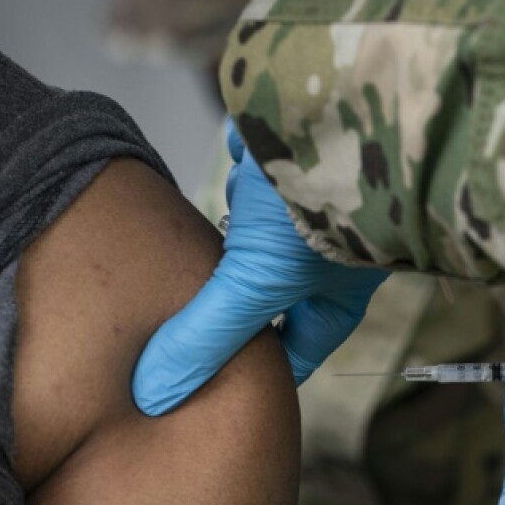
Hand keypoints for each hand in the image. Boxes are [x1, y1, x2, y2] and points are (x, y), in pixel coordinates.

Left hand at [132, 119, 386, 413]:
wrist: (349, 108)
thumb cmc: (318, 208)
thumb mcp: (256, 282)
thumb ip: (206, 336)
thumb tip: (154, 397)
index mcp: (335, 298)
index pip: (294, 352)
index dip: (255, 372)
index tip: (208, 388)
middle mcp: (325, 255)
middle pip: (266, 291)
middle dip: (226, 299)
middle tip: (178, 317)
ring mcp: (309, 204)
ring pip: (254, 228)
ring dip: (229, 227)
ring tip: (198, 235)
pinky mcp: (291, 152)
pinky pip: (254, 165)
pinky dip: (239, 162)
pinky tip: (232, 158)